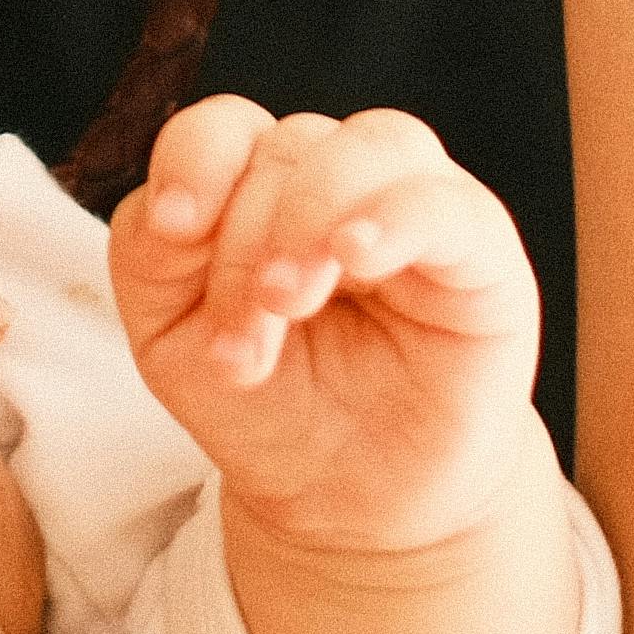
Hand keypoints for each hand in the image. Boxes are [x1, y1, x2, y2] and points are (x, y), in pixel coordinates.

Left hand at [107, 97, 553, 559]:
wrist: (350, 505)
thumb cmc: (267, 408)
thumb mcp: (172, 338)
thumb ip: (152, 256)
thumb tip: (172, 209)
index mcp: (262, 186)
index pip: (226, 129)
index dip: (194, 161)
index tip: (170, 228)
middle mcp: (340, 178)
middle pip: (285, 150)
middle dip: (243, 248)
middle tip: (237, 350)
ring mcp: (415, 206)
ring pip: (365, 148)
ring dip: (309, 218)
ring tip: (286, 304)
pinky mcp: (482, 255)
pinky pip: (447, 203)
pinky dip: (395, 216)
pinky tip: (358, 254)